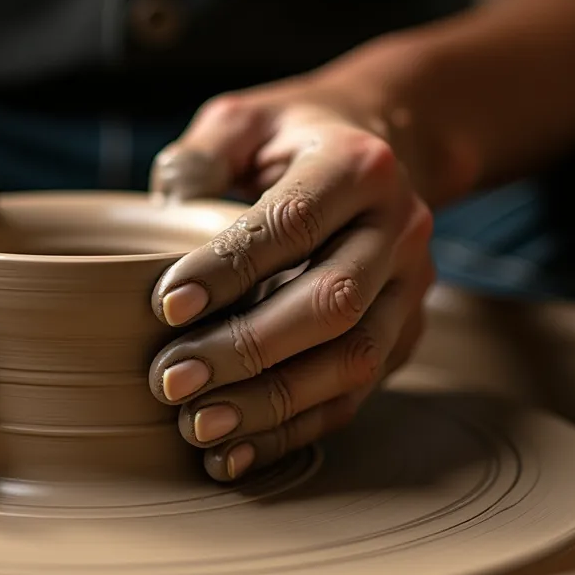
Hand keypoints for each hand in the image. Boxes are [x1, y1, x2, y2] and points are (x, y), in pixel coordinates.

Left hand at [146, 80, 435, 481]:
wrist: (383, 151)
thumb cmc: (290, 139)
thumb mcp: (242, 121)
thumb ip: (200, 154)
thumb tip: (165, 206)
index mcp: (358, 164)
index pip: (294, 222)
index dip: (230, 268)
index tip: (164, 306)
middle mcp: (399, 228)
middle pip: (332, 303)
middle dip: (247, 349)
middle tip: (170, 379)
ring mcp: (410, 289)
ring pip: (353, 360)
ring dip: (271, 403)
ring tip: (196, 425)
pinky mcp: (404, 336)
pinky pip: (353, 396)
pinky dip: (291, 431)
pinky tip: (231, 453)